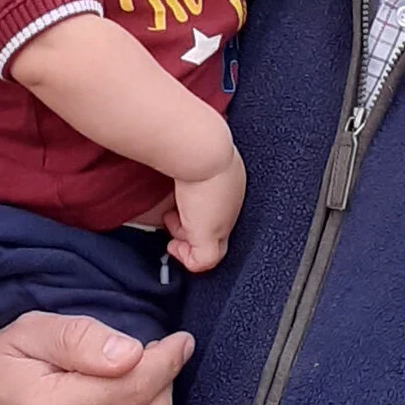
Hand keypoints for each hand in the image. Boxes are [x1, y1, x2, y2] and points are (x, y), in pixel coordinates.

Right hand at [168, 142, 245, 272]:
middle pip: (216, 227)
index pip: (221, 206)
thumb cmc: (192, 142)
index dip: (199, 210)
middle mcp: (232, 203)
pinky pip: (202, 262)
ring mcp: (223, 221)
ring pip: (210, 246)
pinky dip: (185, 257)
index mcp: (230, 180)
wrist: (200, 146)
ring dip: (186, 240)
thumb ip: (191, 162)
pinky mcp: (209, 235)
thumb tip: (174, 162)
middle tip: (174, 216)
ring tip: (172, 223)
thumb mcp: (196, 153)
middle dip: (191, 226)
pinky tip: (173, 245)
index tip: (181, 205)